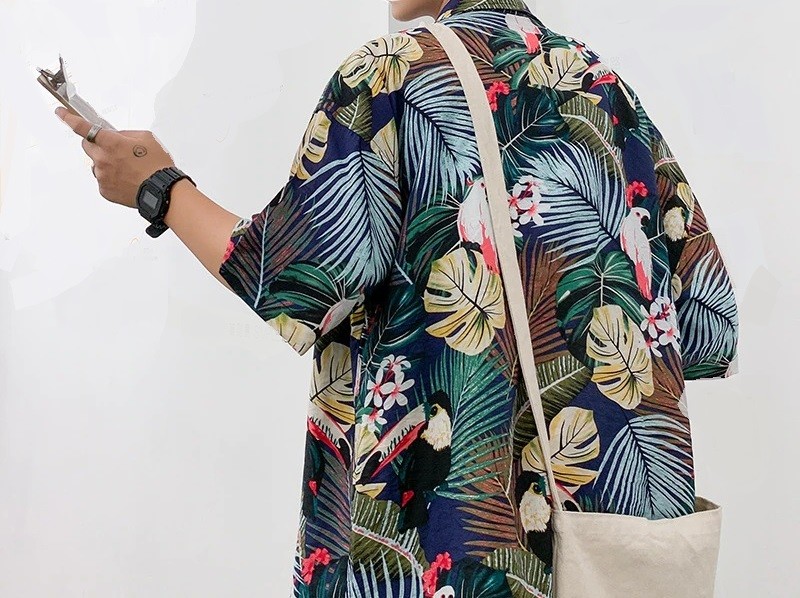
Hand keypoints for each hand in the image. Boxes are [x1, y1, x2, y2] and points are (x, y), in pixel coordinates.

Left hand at [54, 106, 175, 208]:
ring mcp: (101, 175)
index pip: (83, 127)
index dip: (69, 118)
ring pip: (96, 164)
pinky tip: (126, 179)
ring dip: (106, 164)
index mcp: (111, 142)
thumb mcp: (146, 138)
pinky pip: (102, 180)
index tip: (60, 113)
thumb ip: (126, 134)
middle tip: (114, 150)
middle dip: (97, 144)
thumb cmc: (157, 166)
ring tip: (127, 169)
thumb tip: (116, 135)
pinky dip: (111, 178)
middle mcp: (102, 158)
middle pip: (87, 146)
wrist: (162, 190)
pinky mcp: (104, 189)